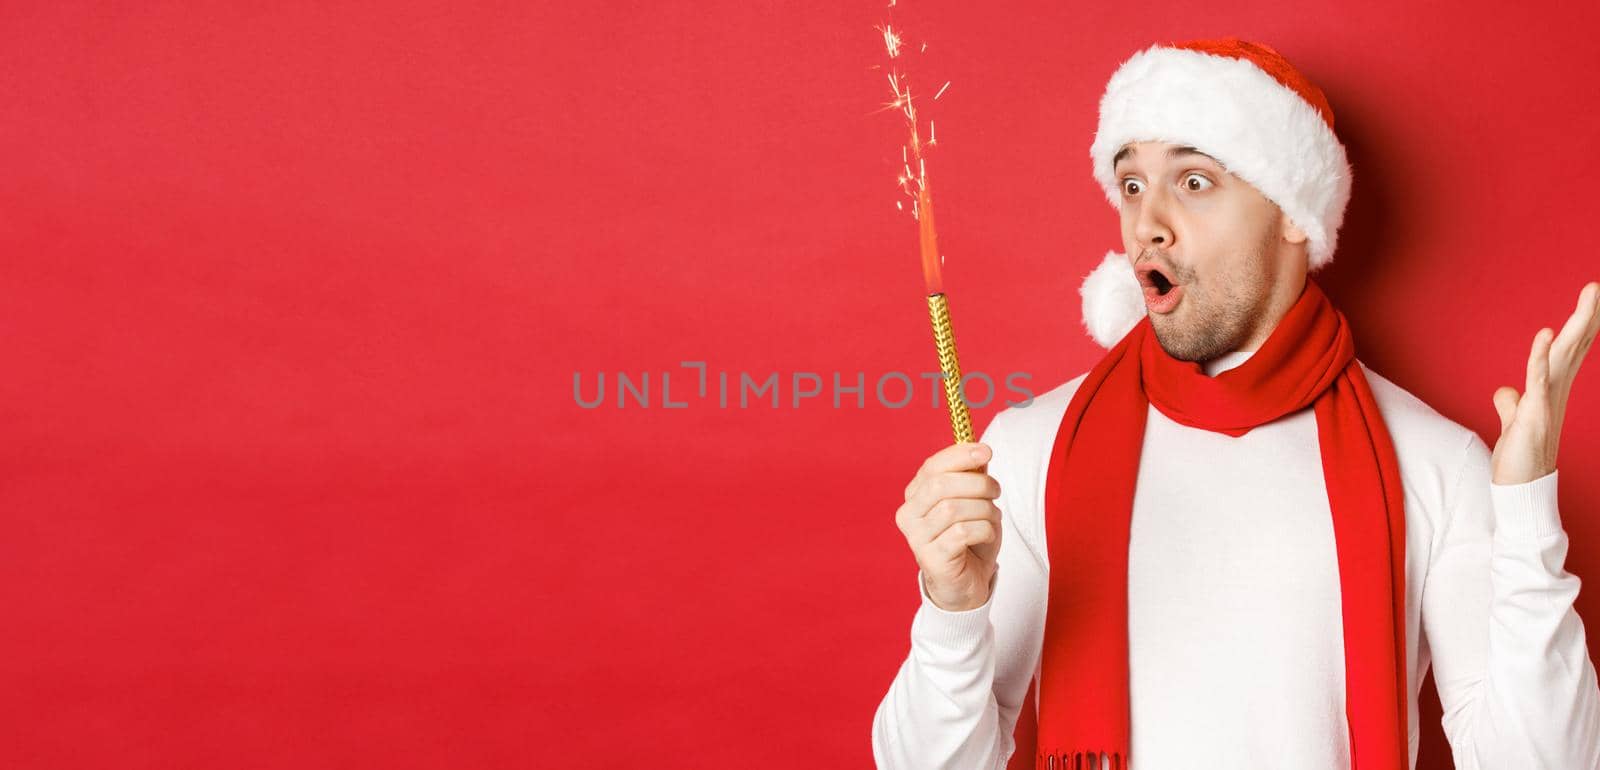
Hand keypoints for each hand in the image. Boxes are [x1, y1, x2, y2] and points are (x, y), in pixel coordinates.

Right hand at [895, 442, 1000, 611]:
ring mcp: (917, 538)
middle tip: (996, 491)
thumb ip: (972, 477)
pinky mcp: (931, 559)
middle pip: (940, 485)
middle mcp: (908, 515)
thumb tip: (979, 452)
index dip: (959, 455)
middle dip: (977, 483)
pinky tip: (987, 534)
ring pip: (953, 509)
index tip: (986, 451)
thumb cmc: (969, 540)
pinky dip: (983, 529)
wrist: (966, 584)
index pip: (932, 467)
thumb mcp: (973, 502)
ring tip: (993, 517)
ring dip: (984, 509)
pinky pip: (961, 533)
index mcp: (915, 496)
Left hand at [1490, 282, 1599, 484]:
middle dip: (1586, 315)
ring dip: (1576, 324)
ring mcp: (1547, 402)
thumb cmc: (1520, 457)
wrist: (1521, 489)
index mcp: (1551, 389)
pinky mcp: (1533, 414)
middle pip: (1573, 346)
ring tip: (1590, 294)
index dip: (1580, 324)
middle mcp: (1554, 391)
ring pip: (1563, 355)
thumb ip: (1511, 404)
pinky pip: (1537, 379)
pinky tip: (1546, 333)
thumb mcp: (1514, 423)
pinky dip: (1540, 355)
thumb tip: (1506, 391)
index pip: (1569, 350)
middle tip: (1597, 285)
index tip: (1592, 298)